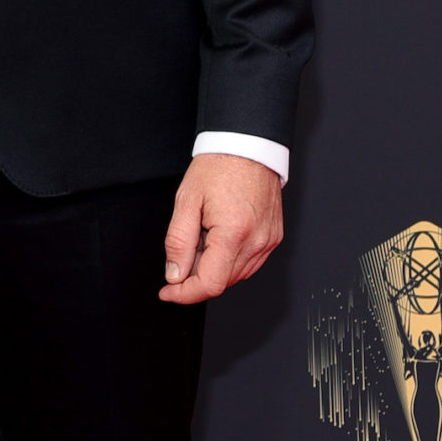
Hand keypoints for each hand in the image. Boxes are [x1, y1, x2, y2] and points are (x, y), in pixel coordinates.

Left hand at [160, 155, 283, 304]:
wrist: (248, 146)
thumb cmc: (219, 167)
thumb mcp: (186, 202)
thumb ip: (178, 243)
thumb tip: (175, 275)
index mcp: (233, 233)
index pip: (209, 284)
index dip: (184, 294)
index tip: (168, 292)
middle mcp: (256, 241)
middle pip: (222, 282)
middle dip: (196, 275)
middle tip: (185, 246)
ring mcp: (268, 241)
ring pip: (235, 275)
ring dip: (213, 267)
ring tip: (204, 234)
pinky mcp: (273, 238)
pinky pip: (248, 263)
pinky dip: (229, 260)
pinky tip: (219, 237)